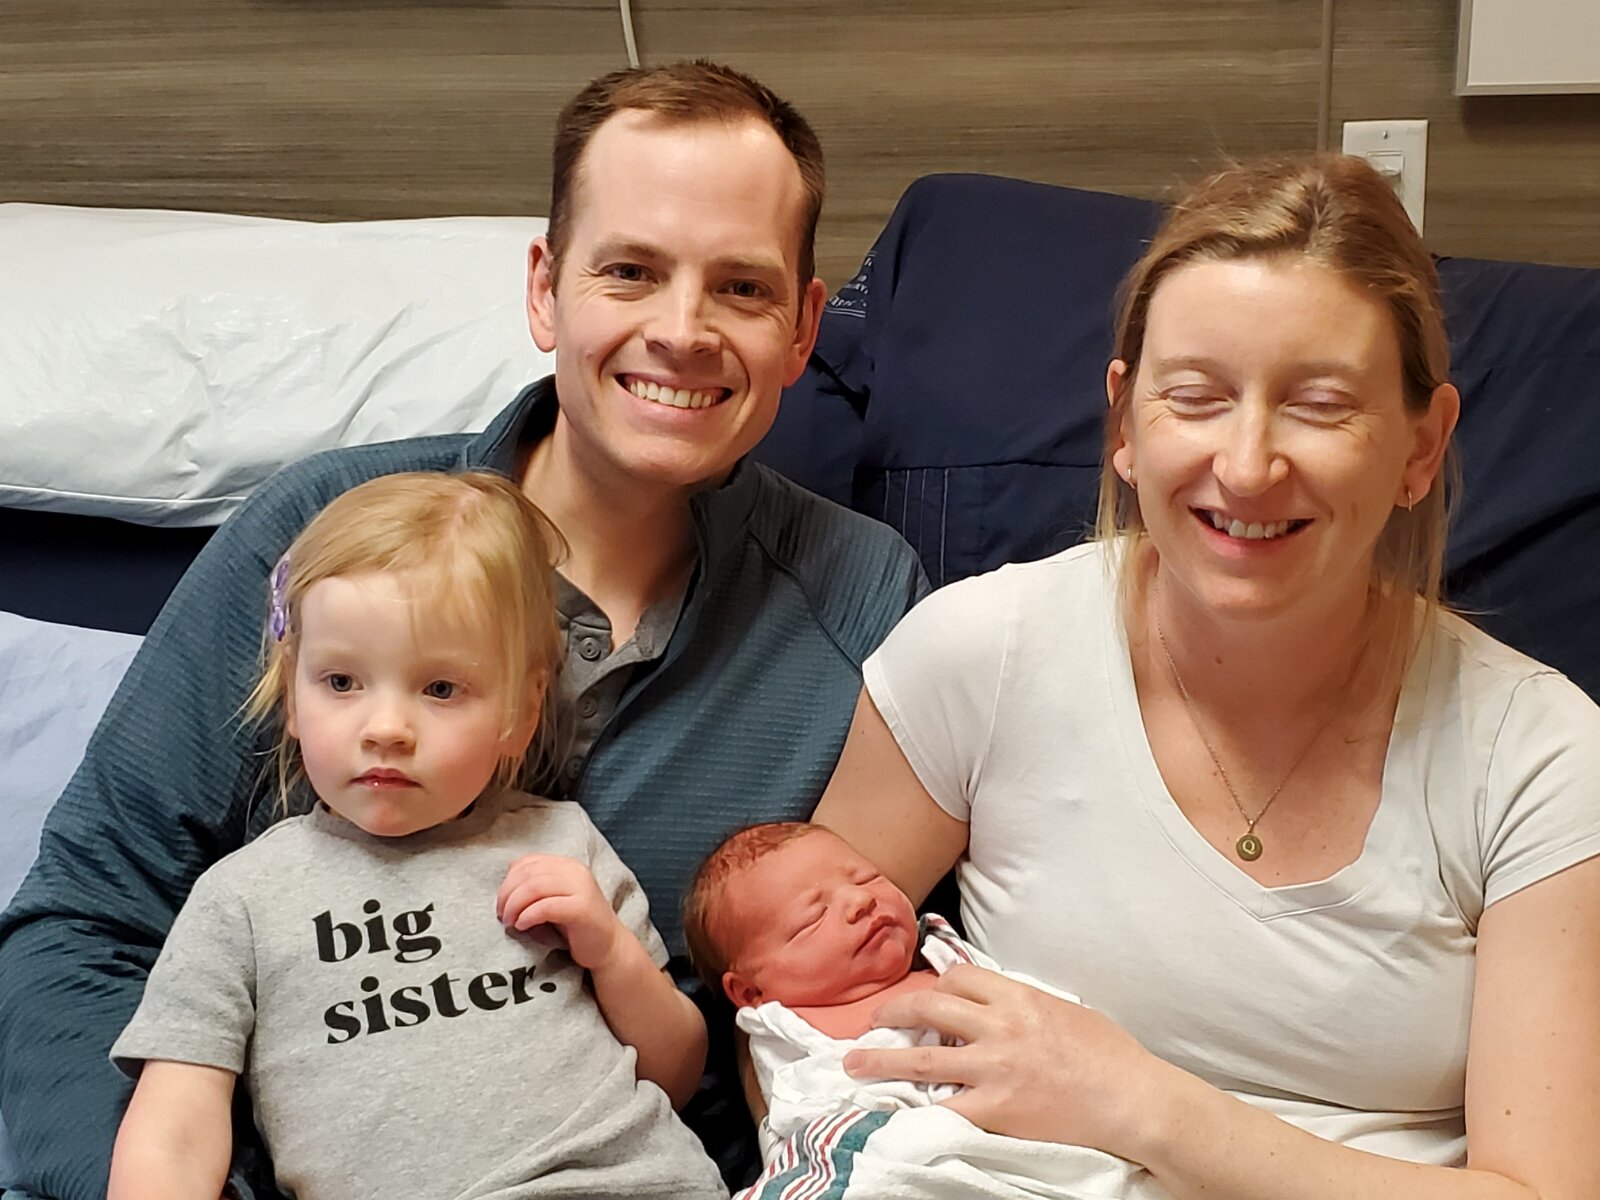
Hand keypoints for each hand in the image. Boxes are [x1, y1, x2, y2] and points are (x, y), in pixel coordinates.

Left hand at [495, 854, 623, 970]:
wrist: (609, 947)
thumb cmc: (577, 926)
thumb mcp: (555, 899)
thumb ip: (536, 885)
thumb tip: (507, 879)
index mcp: (567, 865)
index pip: (527, 862)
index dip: (507, 881)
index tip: (502, 903)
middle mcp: (575, 871)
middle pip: (528, 874)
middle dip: (507, 895)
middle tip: (502, 915)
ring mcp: (581, 888)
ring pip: (534, 887)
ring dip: (514, 906)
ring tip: (510, 922)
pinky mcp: (582, 909)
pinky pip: (545, 906)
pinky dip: (527, 915)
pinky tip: (522, 926)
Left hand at [842, 964, 1175, 1158]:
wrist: (1133, 1099)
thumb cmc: (1113, 1056)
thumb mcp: (1069, 1011)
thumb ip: (1031, 1006)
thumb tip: (1009, 1007)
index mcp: (1018, 997)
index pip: (959, 977)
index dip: (935, 985)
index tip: (927, 996)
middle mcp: (998, 1026)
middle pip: (929, 1007)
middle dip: (894, 1011)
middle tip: (875, 1018)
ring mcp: (993, 1068)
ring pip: (922, 1057)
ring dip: (881, 1057)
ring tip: (854, 1061)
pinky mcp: (995, 1109)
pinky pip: (943, 1107)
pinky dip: (915, 1109)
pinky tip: (892, 1110)